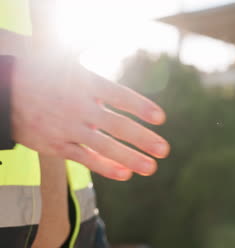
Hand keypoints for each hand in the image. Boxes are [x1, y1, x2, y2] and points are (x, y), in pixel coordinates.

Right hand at [11, 51, 169, 180]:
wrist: (4, 91)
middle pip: (118, 126)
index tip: (161, 118)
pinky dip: (105, 167)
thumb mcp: (66, 58)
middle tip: (164, 150)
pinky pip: (85, 158)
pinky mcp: (57, 145)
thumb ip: (91, 51)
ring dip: (130, 158)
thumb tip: (109, 31)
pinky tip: (124, 174)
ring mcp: (68, 128)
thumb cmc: (42, 73)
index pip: (121, 96)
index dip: (141, 108)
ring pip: (105, 147)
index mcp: (86, 84)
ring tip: (151, 168)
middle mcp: (80, 107)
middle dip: (143, 139)